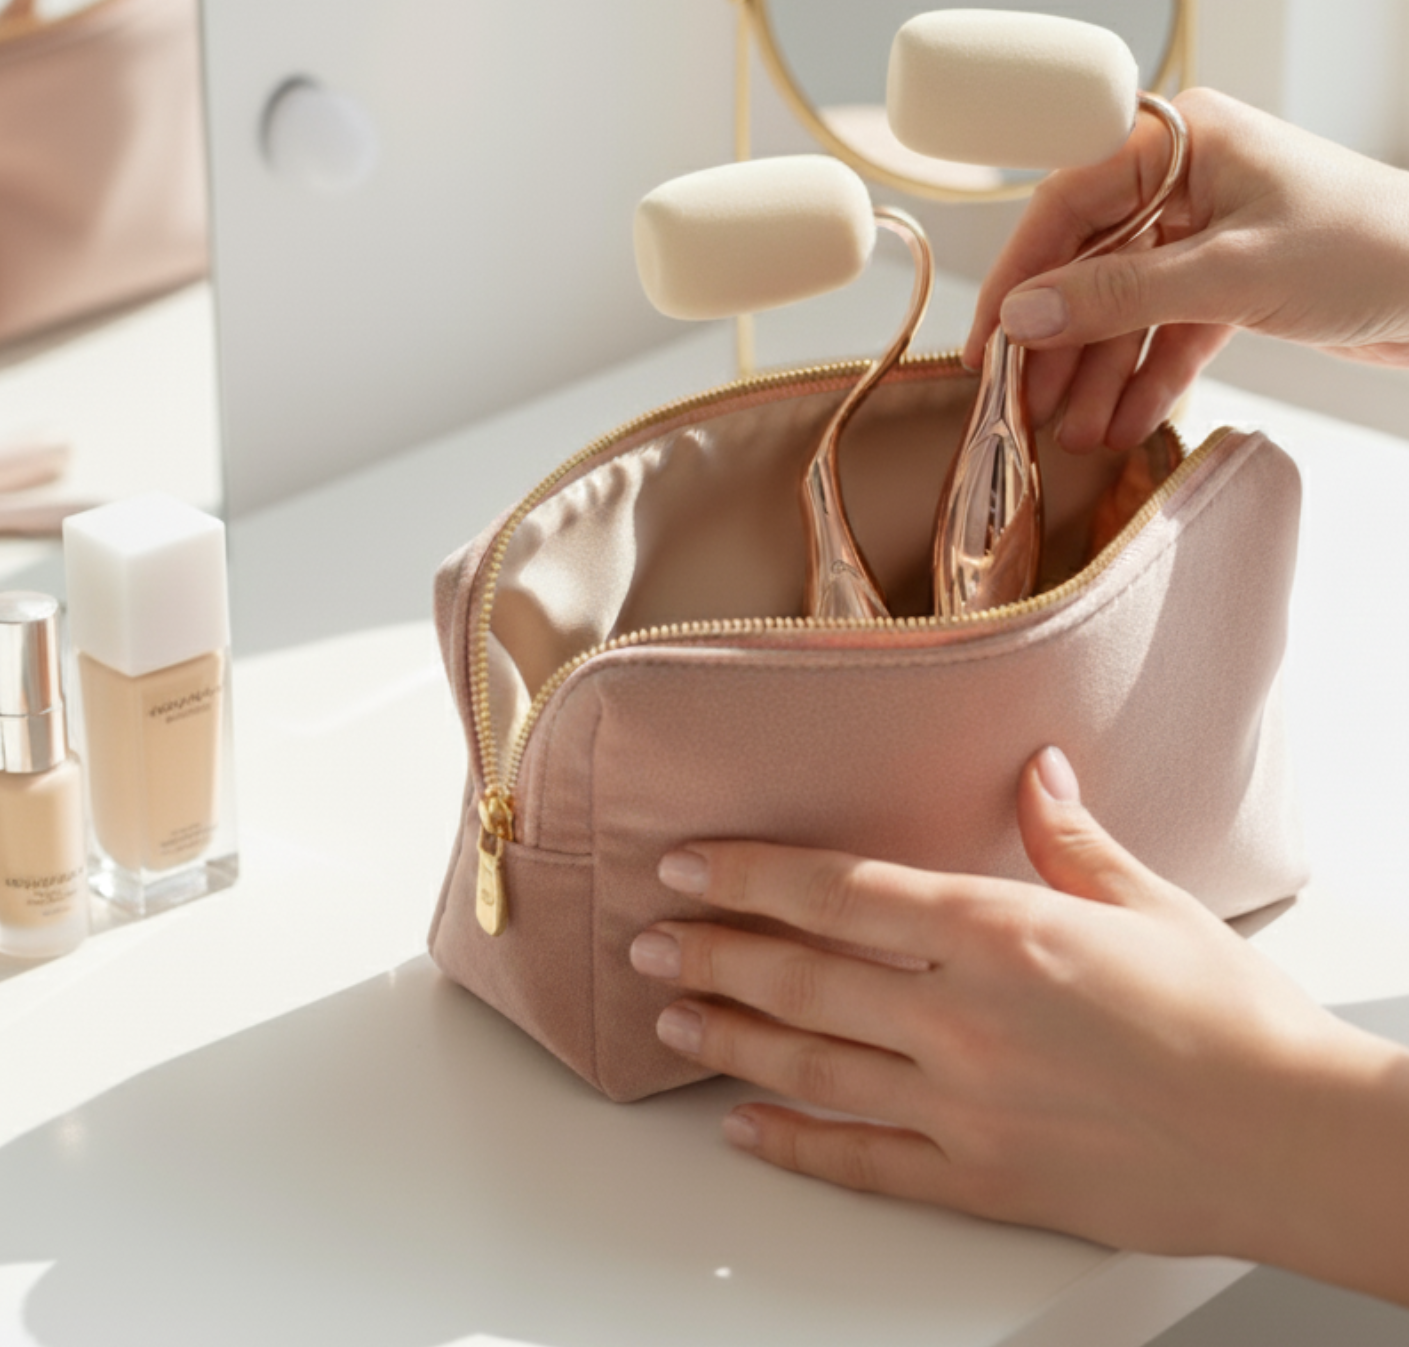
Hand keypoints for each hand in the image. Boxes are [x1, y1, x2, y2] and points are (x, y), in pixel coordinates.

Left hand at [630, 748, 1408, 1303]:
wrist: (1292, 1140)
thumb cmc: (1231, 1017)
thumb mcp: (1151, 900)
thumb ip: (1070, 835)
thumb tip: (1035, 769)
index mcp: (999, 930)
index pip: (839, 892)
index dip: (750, 876)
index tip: (687, 866)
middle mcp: (964, 1016)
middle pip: (803, 978)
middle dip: (711, 956)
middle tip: (644, 944)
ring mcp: (965, 1105)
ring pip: (813, 1066)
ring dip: (729, 1039)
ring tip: (668, 1022)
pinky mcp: (982, 1180)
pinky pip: (863, 1161)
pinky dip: (793, 1145)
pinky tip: (743, 1129)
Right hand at [964, 89, 1408, 451]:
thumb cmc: (1370, 249)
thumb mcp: (1232, 274)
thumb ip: (1121, 296)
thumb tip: (1024, 315)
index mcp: (1180, 141)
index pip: (1067, 204)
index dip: (1021, 276)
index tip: (990, 342)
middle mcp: (1187, 179)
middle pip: (1090, 264)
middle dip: (1060, 343)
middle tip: (1022, 406)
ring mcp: (1209, 233)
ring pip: (1126, 308)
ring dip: (1099, 375)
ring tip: (1071, 436)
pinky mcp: (1234, 283)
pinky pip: (1169, 332)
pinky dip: (1148, 379)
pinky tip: (1121, 427)